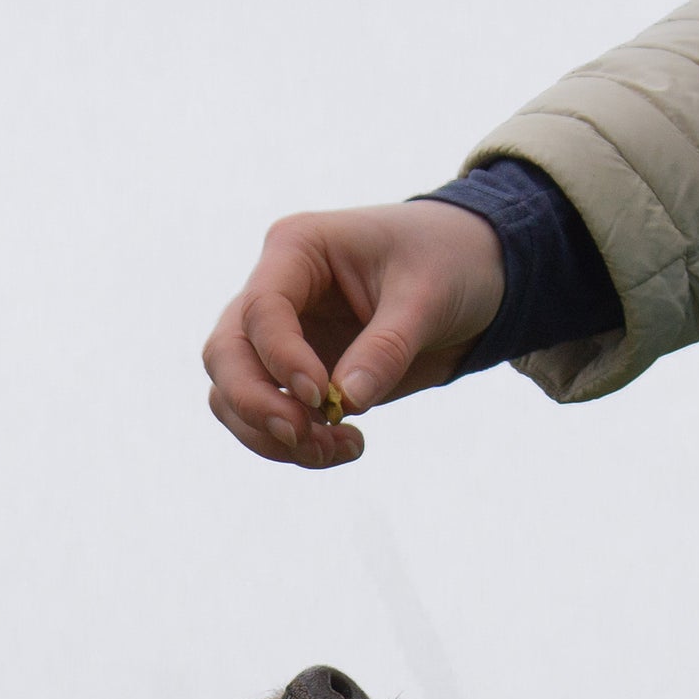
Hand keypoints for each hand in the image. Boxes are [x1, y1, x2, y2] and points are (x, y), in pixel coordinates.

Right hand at [203, 200, 504, 466]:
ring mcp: (281, 338)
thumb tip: (345, 402)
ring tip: (341, 449)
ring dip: (272, 436)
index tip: (321, 398)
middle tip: (305, 437)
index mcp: (297, 249)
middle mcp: (276, 292)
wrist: (472, 277)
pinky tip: (347, 447)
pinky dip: (296, 445)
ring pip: (233, 394)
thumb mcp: (428, 297)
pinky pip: (269, 418)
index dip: (282, 360)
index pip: (260, 309)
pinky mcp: (298, 377)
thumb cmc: (447, 263)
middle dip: (256, 405)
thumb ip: (386, 348)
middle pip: (226, 355)